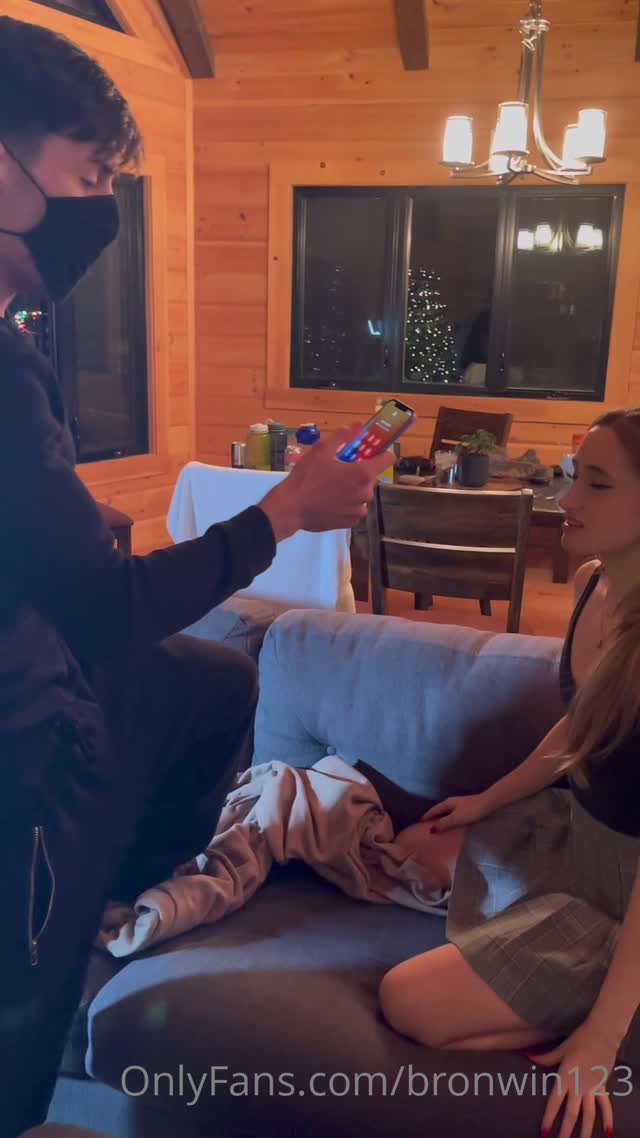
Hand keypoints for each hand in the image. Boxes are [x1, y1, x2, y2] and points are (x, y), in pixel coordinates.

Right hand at [260, 423, 394, 539]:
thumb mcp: (321, 450)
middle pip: (370, 477)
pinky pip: (354, 508)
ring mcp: (359, 509)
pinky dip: (346, 504)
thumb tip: (357, 426)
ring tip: (331, 488)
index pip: (388, 459)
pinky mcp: (351, 522)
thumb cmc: (307, 477)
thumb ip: (342, 436)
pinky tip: (330, 501)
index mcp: (363, 473)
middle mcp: (366, 492)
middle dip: (358, 472)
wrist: (291, 508)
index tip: (369, 453)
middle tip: (338, 471)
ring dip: (352, 489)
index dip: (380, 453)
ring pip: (361, 493)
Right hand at [421, 793, 491, 832]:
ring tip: (437, 824)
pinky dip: (448, 817)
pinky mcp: (466, 806)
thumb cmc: (471, 811)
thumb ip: (443, 823)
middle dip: (433, 816)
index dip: (427, 816)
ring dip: (441, 817)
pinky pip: (452, 812)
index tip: (420, 821)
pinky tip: (451, 822)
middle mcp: (451, 802)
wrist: (488, 803)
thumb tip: (431, 829)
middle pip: (439, 809)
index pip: (434, 810)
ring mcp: (459, 803)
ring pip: (446, 811)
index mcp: (447, 803)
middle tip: (427, 824)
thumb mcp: (456, 818)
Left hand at [525, 1021, 617, 1137]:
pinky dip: (608, 1120)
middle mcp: (579, 1087)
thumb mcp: (560, 1049)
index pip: (555, 1103)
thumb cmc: (579, 1039)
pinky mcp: (602, 1086)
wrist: (601, 1034)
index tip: (544, 1132)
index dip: (549, 1118)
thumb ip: (545, 1057)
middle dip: (565, 1131)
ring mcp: (592, 1088)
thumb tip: (528, 1056)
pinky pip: (606, 1106)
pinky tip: (608, 1133)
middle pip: (571, 1114)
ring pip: (589, 1115)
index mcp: (565, 1078)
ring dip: (585, 1132)